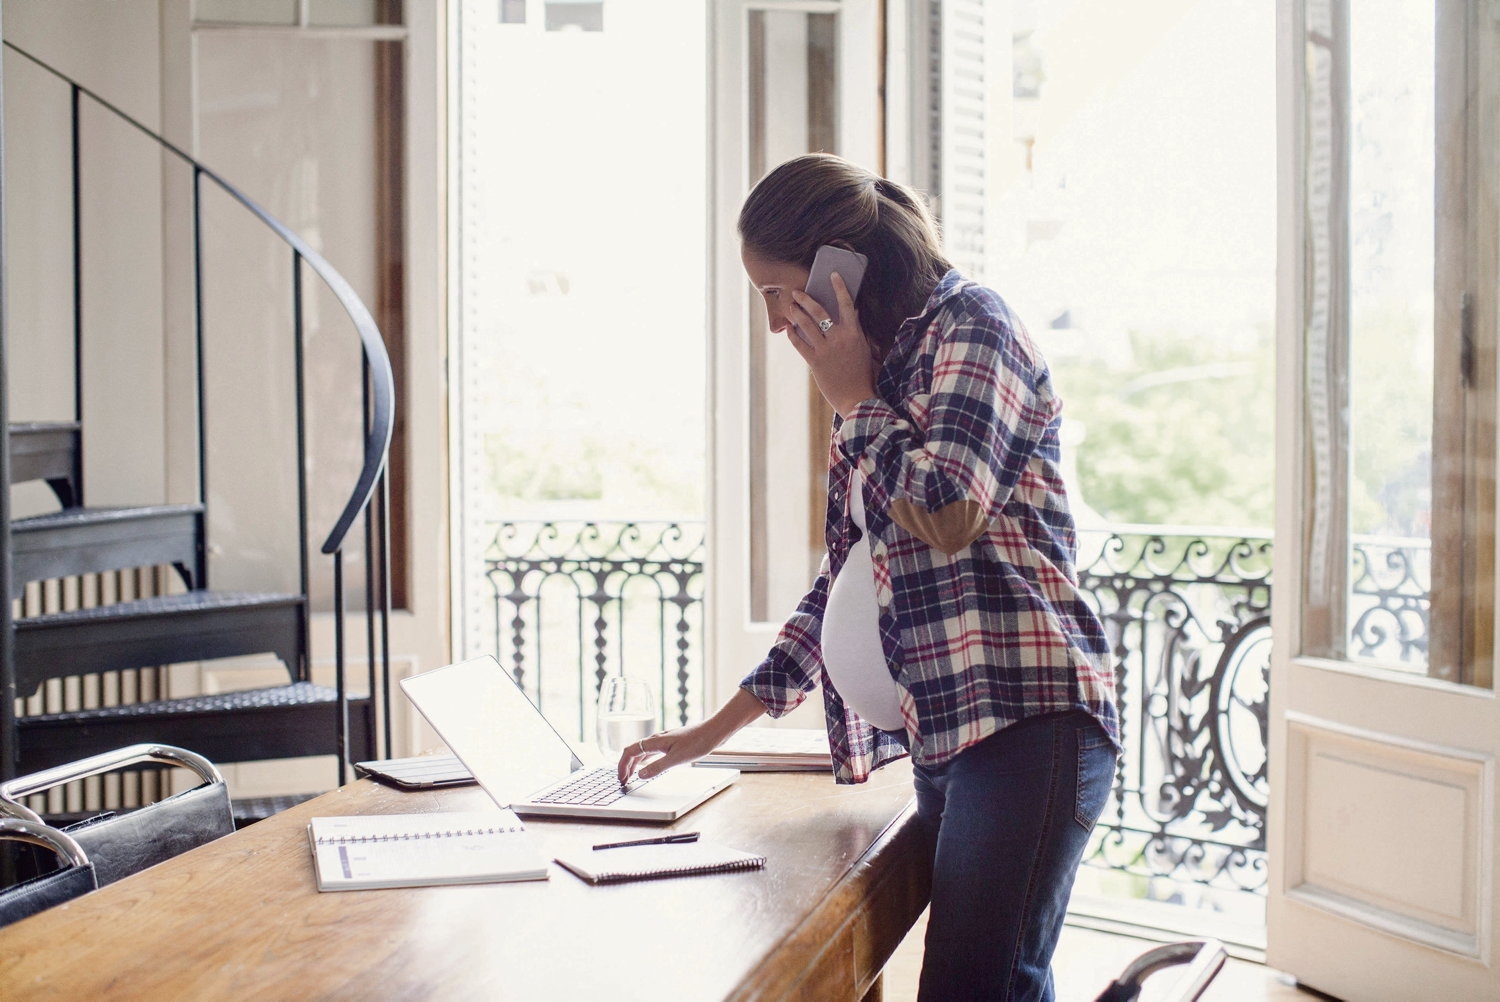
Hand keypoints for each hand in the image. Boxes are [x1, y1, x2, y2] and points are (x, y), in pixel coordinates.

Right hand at [616, 720, 722, 783]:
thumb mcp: (676, 759)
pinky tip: (647, 766)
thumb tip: (640, 775)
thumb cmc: (697, 742)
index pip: (630, 751)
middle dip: (626, 765)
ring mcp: (664, 741)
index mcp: (655, 741)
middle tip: (623, 780)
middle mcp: (657, 739)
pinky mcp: (671, 743)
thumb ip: (657, 767)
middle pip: (634, 751)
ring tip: (631, 775)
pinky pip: (651, 752)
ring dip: (634, 763)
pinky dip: (645, 760)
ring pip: (642, 751)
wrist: (713, 732)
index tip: (621, 778)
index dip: (622, 765)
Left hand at [785, 273, 878, 416]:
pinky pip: (799, 344)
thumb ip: (857, 330)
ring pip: (806, 326)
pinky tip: (788, 329)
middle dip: (805, 299)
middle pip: (819, 312)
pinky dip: (792, 335)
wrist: (857, 399)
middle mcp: (839, 338)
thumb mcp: (865, 349)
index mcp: (854, 333)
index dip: (839, 288)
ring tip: (789, 306)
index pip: (846, 304)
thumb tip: (853, 312)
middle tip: (796, 292)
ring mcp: (826, 350)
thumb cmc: (863, 374)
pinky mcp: (815, 363)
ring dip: (796, 313)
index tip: (833, 275)